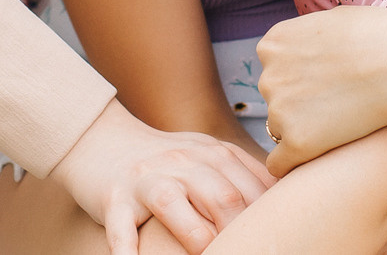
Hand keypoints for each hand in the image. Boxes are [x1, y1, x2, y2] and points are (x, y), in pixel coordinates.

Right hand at [53, 101, 274, 254]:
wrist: (102, 141)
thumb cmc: (164, 161)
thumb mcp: (207, 158)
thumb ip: (242, 175)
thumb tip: (284, 201)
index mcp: (212, 154)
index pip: (252, 186)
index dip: (268, 218)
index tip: (279, 241)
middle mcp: (182, 162)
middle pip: (221, 196)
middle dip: (238, 231)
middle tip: (247, 252)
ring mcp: (147, 178)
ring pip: (174, 204)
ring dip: (196, 238)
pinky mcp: (114, 197)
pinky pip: (121, 227)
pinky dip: (128, 250)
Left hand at [256, 6, 386, 172]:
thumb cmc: (379, 37)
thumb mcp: (332, 21)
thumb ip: (308, 38)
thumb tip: (305, 50)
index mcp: (273, 45)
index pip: (275, 69)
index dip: (302, 78)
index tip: (327, 82)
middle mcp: (269, 76)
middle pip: (276, 100)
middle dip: (300, 104)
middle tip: (337, 104)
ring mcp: (279, 111)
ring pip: (280, 130)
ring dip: (303, 131)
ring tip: (340, 125)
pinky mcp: (297, 142)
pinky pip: (279, 164)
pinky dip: (293, 164)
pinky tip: (314, 159)